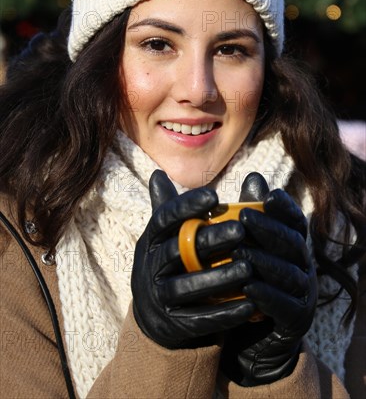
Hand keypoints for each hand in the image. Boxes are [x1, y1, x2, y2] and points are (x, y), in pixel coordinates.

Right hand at [131, 170, 255, 348]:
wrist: (157, 314)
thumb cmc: (170, 262)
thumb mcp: (164, 235)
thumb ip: (167, 206)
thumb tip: (157, 172)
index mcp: (150, 241)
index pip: (163, 219)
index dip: (186, 206)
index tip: (215, 195)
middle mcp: (149, 267)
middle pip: (178, 251)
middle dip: (209, 240)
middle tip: (240, 230)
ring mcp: (159, 297)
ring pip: (188, 286)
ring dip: (219, 278)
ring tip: (249, 267)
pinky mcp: (173, 324)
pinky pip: (199, 319)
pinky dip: (224, 313)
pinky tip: (250, 305)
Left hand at [220, 172, 317, 385]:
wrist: (250, 337)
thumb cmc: (245, 280)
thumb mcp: (247, 245)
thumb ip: (249, 214)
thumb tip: (252, 175)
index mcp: (292, 246)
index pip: (294, 221)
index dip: (284, 208)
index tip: (268, 195)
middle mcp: (302, 266)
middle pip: (292, 243)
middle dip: (269, 229)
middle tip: (244, 218)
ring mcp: (303, 294)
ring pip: (290, 273)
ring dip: (265, 261)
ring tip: (239, 253)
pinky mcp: (296, 320)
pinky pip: (285, 306)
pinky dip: (268, 296)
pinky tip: (247, 288)